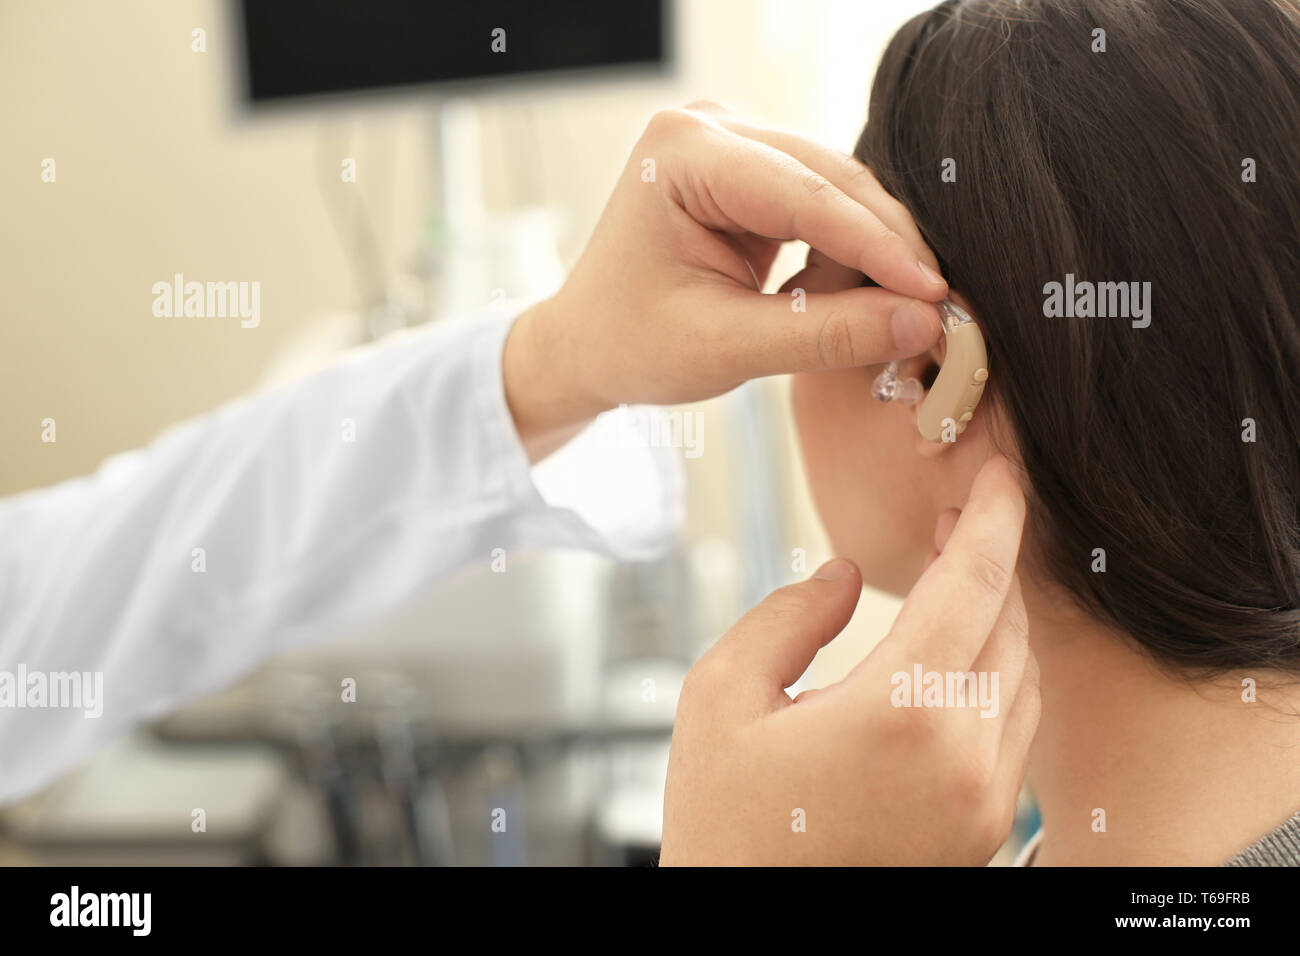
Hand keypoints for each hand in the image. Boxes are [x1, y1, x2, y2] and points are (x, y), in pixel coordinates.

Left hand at [503, 102, 947, 458]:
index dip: (878, 247)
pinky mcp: (751, 169)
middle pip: (830, 179)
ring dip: (875, 248)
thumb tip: (922, 323)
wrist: (588, 344)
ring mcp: (732, 141)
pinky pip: (822, 202)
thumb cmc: (632, 343)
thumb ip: (824, 334)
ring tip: (906, 308)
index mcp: (683, 152)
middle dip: (887, 246)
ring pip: (836, 188)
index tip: (935, 293)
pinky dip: (850, 248)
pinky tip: (869, 292)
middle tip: (939, 306)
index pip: (804, 194)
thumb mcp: (726, 348)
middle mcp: (710, 126)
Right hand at [659, 456, 1038, 865]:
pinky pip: (1016, 729)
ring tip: (952, 579)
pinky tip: (957, 652)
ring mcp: (983, 802)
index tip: (1000, 475)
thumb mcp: (720, 696)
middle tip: (955, 520)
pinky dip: (997, 672)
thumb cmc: (723, 821)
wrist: (747, 930)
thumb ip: (788, 616)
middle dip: (991, 558)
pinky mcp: (982, 830)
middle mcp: (964, 757)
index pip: (975, 583)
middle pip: (1007, 624)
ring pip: (1021, 676)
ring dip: (998, 616)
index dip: (994, 516)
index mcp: (902, 712)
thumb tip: (849, 577)